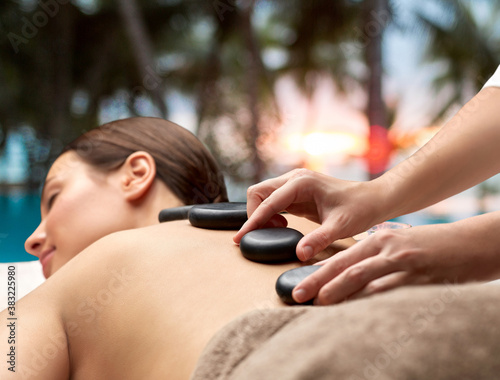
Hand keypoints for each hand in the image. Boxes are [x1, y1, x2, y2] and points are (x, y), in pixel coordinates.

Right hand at [234, 169, 385, 259]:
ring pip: (263, 195)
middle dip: (254, 214)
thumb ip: (319, 239)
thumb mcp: (340, 227)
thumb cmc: (360, 209)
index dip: (252, 221)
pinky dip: (270, 213)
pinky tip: (283, 225)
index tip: (240, 238)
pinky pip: (273, 200)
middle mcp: (294, 178)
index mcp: (301, 183)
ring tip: (278, 230)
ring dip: (262, 214)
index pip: (267, 202)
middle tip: (265, 235)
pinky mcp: (296, 192)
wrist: (373, 199)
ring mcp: (294, 183)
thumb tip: (299, 254)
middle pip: (257, 192)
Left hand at [292, 222, 499, 304]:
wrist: (473, 242)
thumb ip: (378, 259)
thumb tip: (356, 279)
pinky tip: (358, 310)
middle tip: (298, 294)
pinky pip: (391, 289)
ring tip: (319, 302)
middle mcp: (387, 246)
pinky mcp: (420, 272)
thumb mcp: (401, 247)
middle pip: (345, 265)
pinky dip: (372, 300)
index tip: (300, 284)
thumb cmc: (434, 247)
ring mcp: (403, 259)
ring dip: (339, 290)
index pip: (343, 257)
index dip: (319, 271)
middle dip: (319, 280)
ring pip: (363, 275)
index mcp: (380, 239)